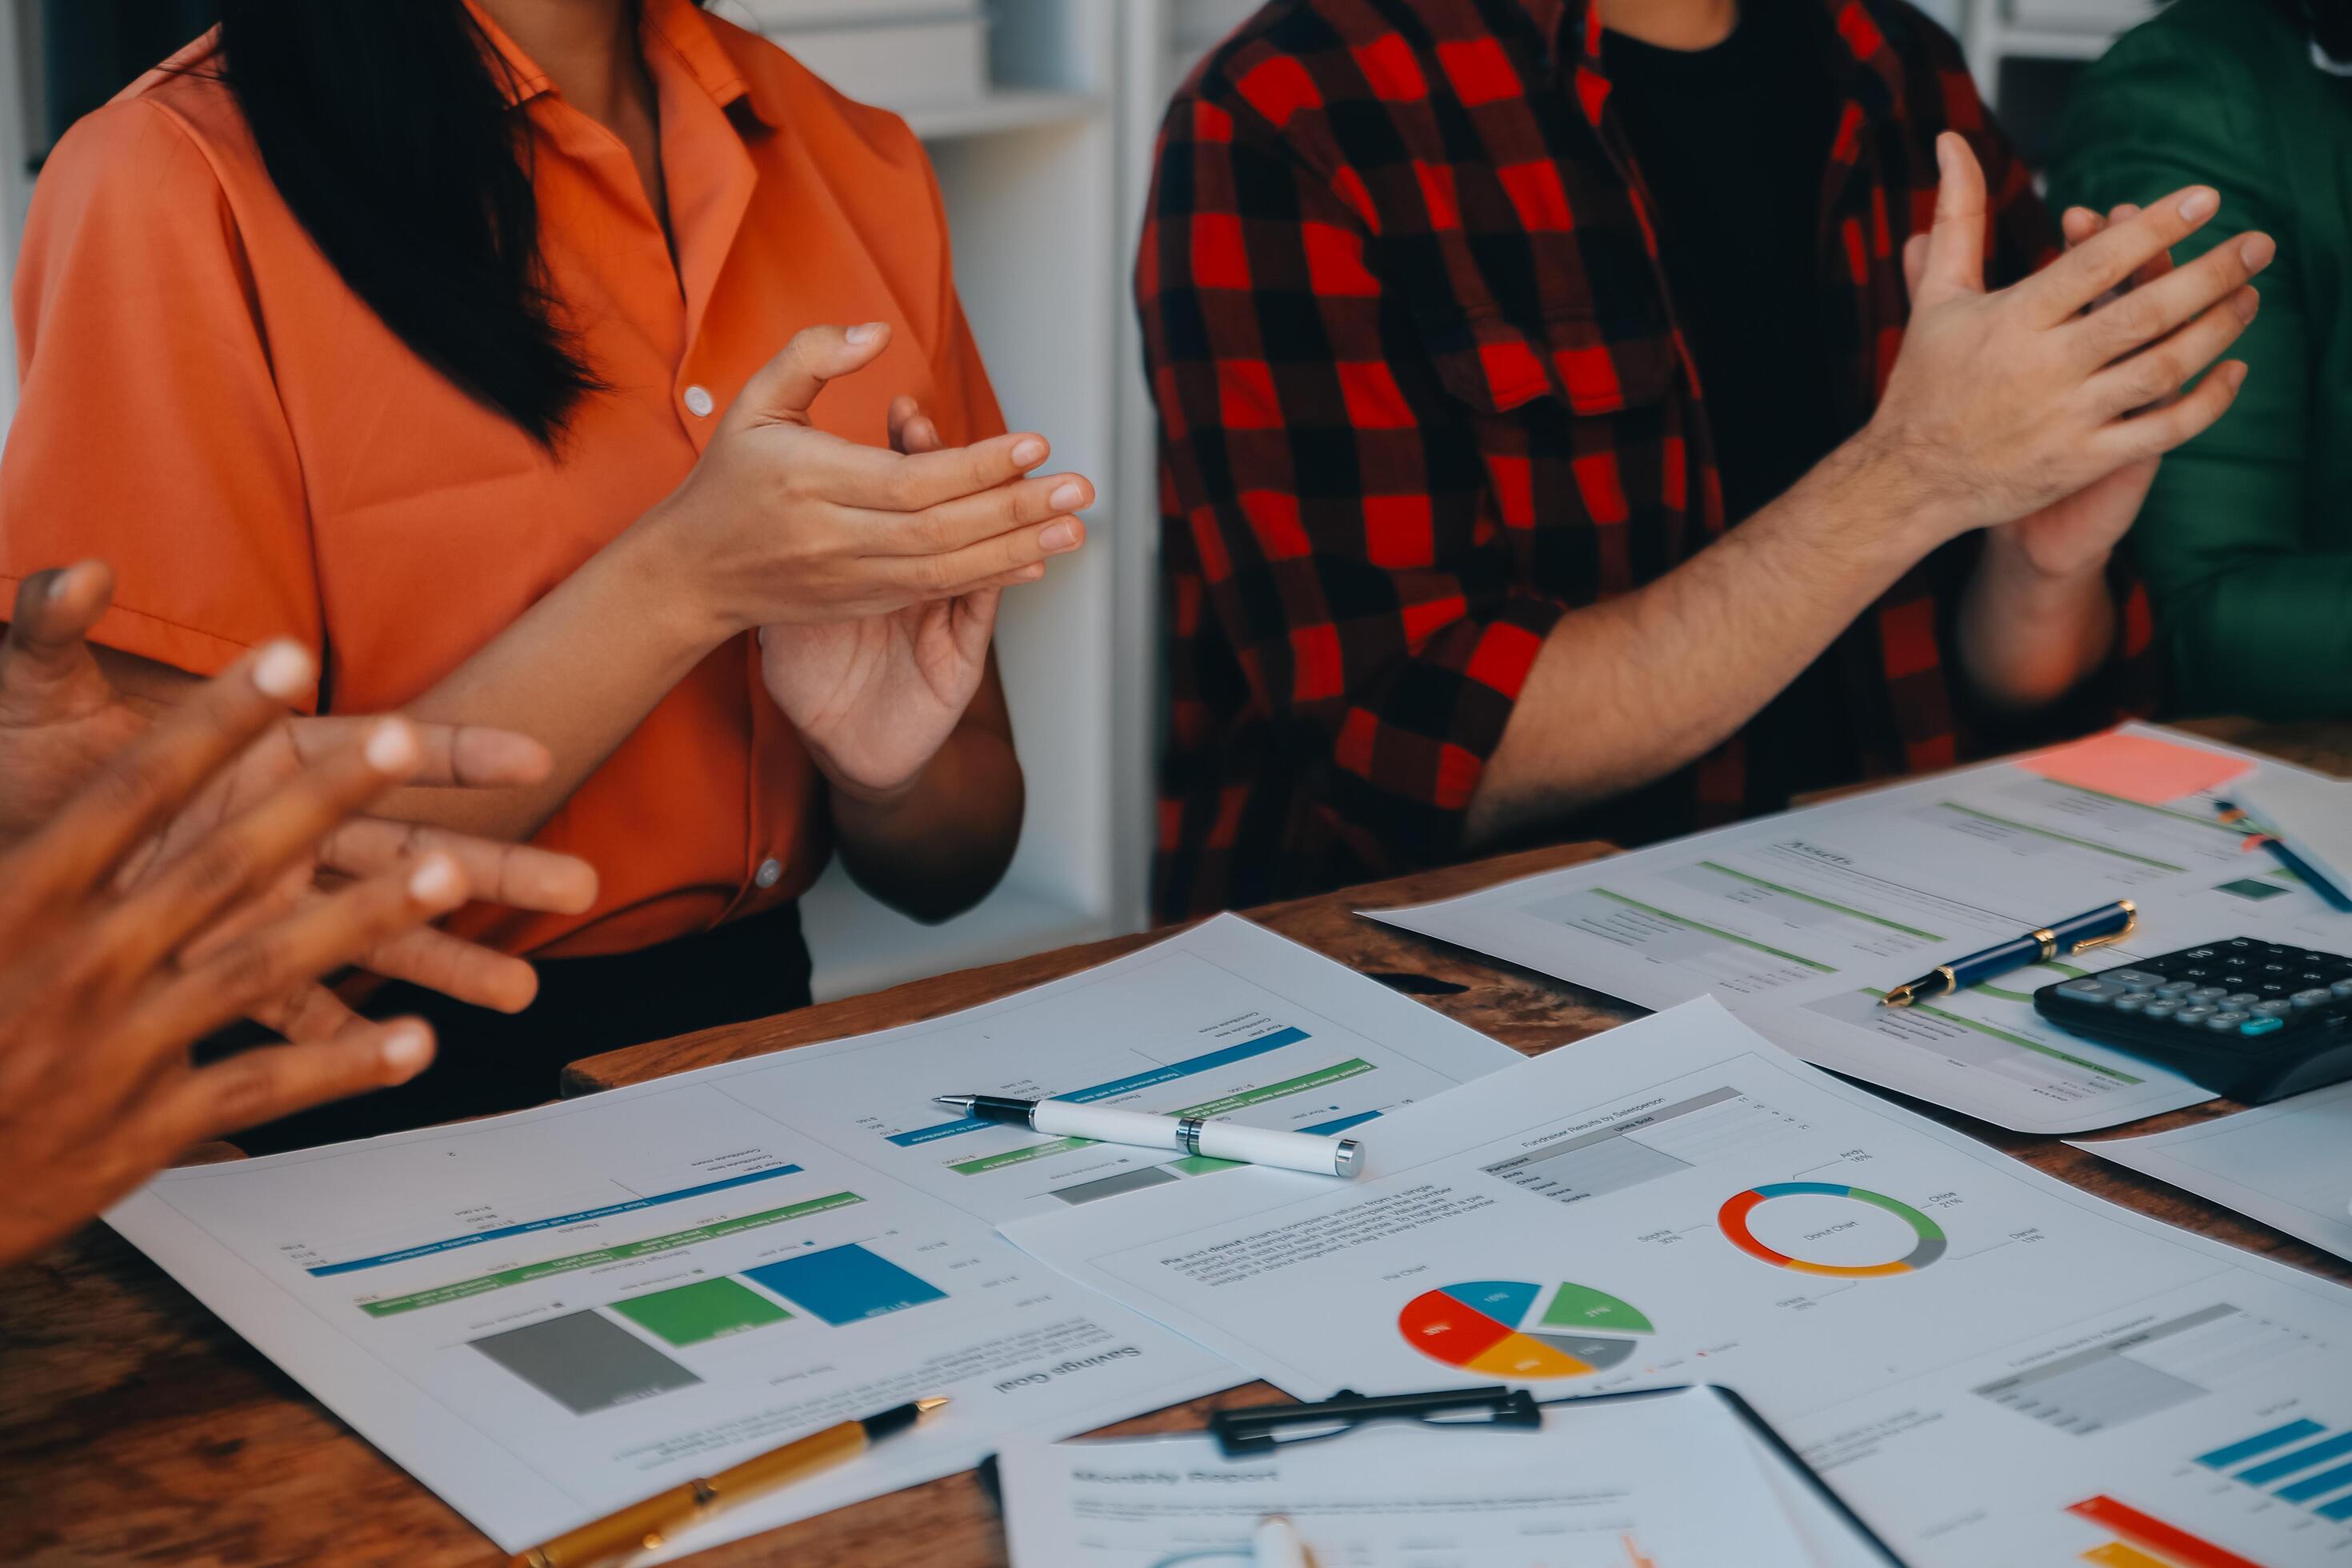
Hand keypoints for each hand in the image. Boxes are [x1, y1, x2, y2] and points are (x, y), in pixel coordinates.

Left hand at [0, 564, 598, 1037]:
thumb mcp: (33, 686)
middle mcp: (278, 828)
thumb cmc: (13, 757)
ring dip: (446, 961)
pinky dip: (342, 1033)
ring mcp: (257, 901)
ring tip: (518, 989)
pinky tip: (400, 1053)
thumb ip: (57, 629)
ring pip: (373, 932)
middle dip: (498, 866)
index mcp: (263, 753)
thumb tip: (80, 576)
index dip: (458, 754)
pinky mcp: (212, 965)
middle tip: (578, 883)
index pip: (382, 746)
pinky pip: (293, 1006)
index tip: (533, 758)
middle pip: (410, 846)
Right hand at [0, 643, 475, 1267]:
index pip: (135, 790)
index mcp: (22, 899)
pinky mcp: (144, 1128)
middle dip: (320, 798)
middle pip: (222, 864)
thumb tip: (30, 654)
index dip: (215, 721)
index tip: (287, 657)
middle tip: (404, 737)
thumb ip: (7, 827)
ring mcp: (117, 1049)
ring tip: (449, 873)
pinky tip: (420, 1040)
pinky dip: (343, 1065)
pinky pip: (261, 1086)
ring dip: (364, 919)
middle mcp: (79, 965)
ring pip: (263, 968)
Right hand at [646, 323, 1087, 639]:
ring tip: (1073, 528)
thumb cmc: (730, 477)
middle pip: (940, 528)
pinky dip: (988, 579)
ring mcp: (850, 577)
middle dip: (1016, 509)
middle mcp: (834, 537)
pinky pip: (935, 592)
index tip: (1034, 443)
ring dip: (1017, 550)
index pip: (911, 479)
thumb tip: (878, 333)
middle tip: (1079, 489)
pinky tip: (1034, 562)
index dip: (977, 466)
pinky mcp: (863, 601)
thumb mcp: (754, 401)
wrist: (692, 573)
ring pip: (946, 568)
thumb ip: (811, 356)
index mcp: (810, 480)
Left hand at [759, 398, 1085, 798]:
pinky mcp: (959, 657)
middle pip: (952, 513)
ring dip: (1005, 513)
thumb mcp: (785, 610)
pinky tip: (1031, 555)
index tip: (904, 413)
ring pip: (980, 555)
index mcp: (874, 560)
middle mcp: (915, 578)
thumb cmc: (810, 672)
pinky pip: (983, 611)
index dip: (910, 453)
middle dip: (962, 467)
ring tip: (1020, 470)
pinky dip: (1005, 579)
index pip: (904, 493)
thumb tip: (785, 494)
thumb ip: (790, 552)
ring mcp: (943, 617)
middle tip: (948, 422)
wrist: (835, 744)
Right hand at [1862, 134, 2268, 551]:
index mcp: (2012, 320)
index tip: (2205, 198)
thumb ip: (1957, 216)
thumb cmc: (1925, 380)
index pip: (2094, 264)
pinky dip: (2207, 402)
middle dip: (2209, 274)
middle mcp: (2042, 368)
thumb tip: (1951, 140)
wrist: (1908, 480)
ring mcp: (2066, 419)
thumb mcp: (1937, 295)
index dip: (2152, 228)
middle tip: (2259, 242)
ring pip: (2162, 369)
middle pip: (2143, 314)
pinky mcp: (2082, 462)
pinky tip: (2233, 369)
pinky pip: (2162, 432)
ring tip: (2251, 294)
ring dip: (2216, 329)